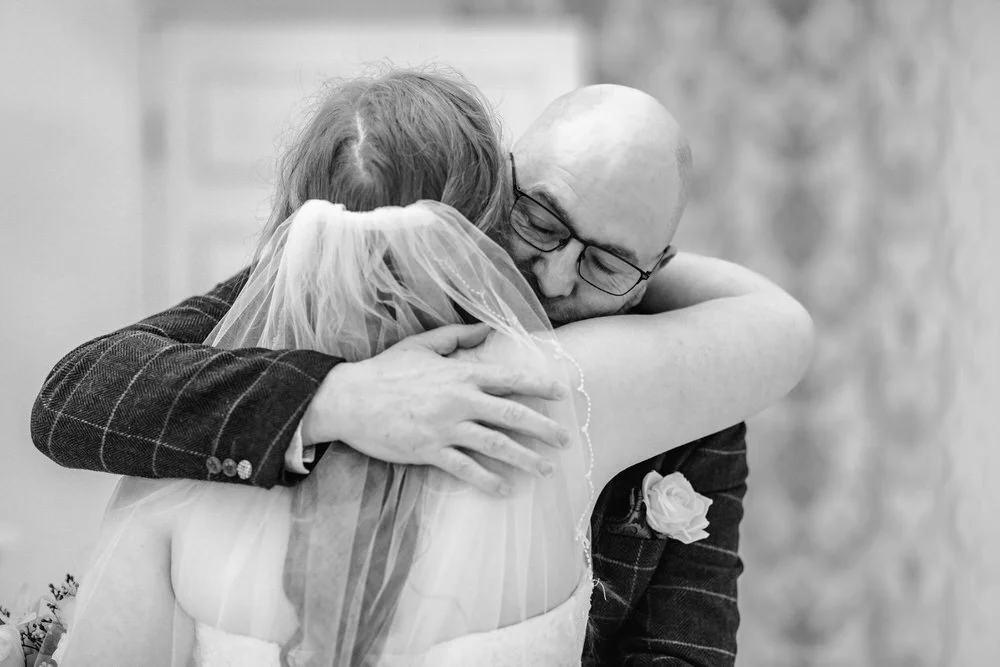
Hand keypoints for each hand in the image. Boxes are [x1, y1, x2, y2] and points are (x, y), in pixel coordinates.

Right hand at [300, 324, 570, 494]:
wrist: (349, 398)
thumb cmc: (385, 370)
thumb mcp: (422, 346)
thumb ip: (456, 337)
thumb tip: (485, 329)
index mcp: (460, 374)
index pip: (509, 379)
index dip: (539, 386)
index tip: (562, 393)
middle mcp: (459, 400)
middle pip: (512, 415)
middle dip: (543, 427)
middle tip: (566, 439)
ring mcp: (445, 428)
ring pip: (495, 445)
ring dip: (525, 458)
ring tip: (545, 469)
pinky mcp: (429, 451)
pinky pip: (465, 469)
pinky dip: (488, 480)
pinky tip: (505, 489)